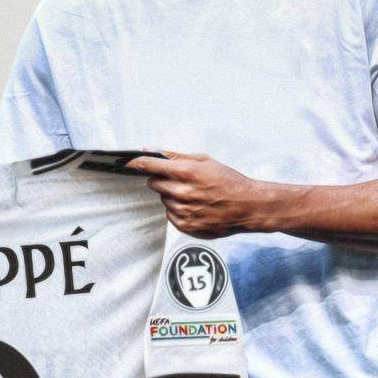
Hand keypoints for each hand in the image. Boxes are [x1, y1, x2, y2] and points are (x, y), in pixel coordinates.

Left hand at [126, 151, 268, 238]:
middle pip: (154, 184)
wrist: (248, 206)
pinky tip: (195, 206)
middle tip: (179, 179)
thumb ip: (176, 156)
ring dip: (172, 195)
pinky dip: (178, 210)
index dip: (137, 163)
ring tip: (194, 194)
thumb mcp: (205, 161)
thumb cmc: (229, 181)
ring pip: (163, 200)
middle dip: (161, 179)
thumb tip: (152, 150)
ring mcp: (184, 212)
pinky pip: (170, 215)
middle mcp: (183, 193)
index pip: (150, 166)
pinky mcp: (187, 226)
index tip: (129, 163)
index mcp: (187, 173)